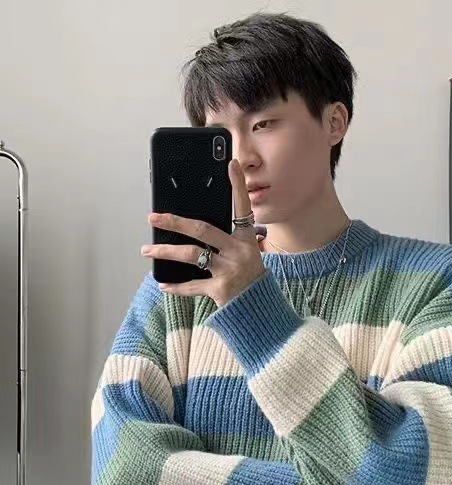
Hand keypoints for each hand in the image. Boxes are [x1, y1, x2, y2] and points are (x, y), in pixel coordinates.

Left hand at [141, 158, 265, 307]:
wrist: (259, 309)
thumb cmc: (248, 277)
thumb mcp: (245, 254)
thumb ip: (226, 241)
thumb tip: (192, 227)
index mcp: (245, 239)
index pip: (242, 207)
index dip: (238, 185)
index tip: (231, 164)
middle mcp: (238, 251)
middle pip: (202, 229)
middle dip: (174, 222)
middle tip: (153, 217)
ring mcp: (229, 270)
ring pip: (191, 255)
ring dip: (165, 252)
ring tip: (147, 251)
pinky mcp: (220, 289)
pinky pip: (192, 285)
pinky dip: (176, 287)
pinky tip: (163, 284)